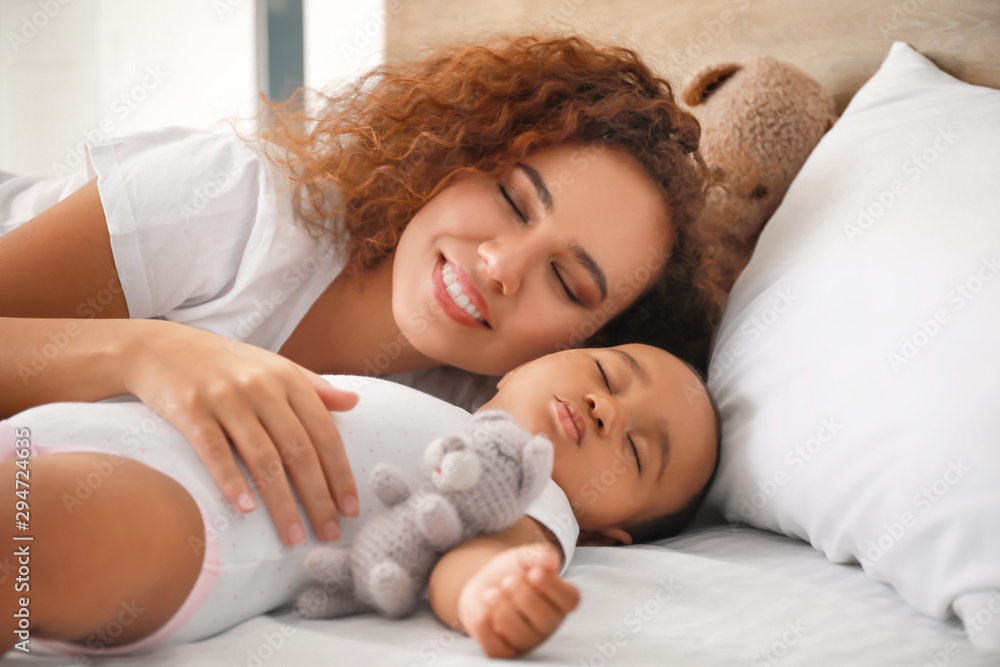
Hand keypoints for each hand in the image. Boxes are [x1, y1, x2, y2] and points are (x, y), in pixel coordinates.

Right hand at [122, 319, 359, 545]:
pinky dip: (232, 482)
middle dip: (318, 497)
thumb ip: (314, 386)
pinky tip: (246, 510)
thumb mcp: (273, 366)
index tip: (351, 509)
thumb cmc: (224, 363)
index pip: (324, 432)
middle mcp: (261, 387)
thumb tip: (355, 402)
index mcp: (287, 378)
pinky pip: (215, 451)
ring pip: (262, 457)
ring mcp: (225, 398)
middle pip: (298, 450)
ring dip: (281, 503)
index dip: (340, 473)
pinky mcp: (190, 409)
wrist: (158, 346)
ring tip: (293, 537)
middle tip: (329, 534)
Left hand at [458, 543, 579, 657]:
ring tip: (491, 593)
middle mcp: (548, 624)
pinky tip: (481, 614)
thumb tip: (551, 560)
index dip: (552, 587)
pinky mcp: (504, 650)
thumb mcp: (524, 557)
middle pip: (545, 619)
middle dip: (523, 596)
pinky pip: (499, 650)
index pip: (569, 600)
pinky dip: (486, 631)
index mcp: (560, 600)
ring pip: (521, 635)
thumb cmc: (511, 572)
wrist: (483, 585)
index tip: (533, 573)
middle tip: (508, 580)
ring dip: (503, 610)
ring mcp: (527, 640)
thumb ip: (538, 555)